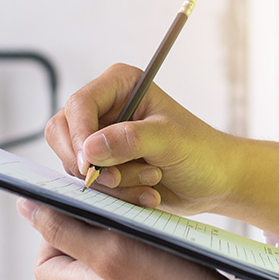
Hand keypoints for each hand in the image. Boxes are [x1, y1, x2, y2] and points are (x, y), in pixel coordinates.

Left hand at [19, 199, 248, 279]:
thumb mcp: (109, 252)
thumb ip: (64, 230)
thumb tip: (26, 208)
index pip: (45, 258)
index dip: (52, 228)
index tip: (78, 206)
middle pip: (77, 251)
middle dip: (90, 221)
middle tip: (114, 205)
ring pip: (110, 252)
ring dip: (121, 227)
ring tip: (142, 215)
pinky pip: (138, 258)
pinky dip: (145, 238)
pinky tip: (164, 232)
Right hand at [47, 63, 278, 236]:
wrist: (215, 181)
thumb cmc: (202, 152)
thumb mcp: (171, 142)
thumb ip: (131, 140)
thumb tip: (89, 149)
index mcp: (120, 85)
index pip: (79, 104)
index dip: (79, 136)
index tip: (89, 166)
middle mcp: (105, 108)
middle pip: (63, 133)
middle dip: (91, 164)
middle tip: (119, 179)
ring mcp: (101, 139)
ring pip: (73, 163)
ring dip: (110, 183)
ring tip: (150, 182)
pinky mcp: (103, 166)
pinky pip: (87, 184)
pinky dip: (114, 195)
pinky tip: (145, 194)